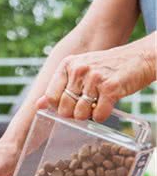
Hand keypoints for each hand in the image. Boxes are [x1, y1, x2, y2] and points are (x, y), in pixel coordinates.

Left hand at [37, 44, 155, 121]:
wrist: (139, 58)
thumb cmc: (107, 67)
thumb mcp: (79, 71)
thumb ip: (59, 87)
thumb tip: (37, 105)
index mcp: (67, 65)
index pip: (50, 96)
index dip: (58, 107)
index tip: (69, 105)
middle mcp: (78, 70)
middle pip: (64, 108)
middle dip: (73, 114)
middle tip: (86, 107)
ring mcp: (94, 78)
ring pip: (80, 114)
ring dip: (88, 116)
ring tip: (96, 105)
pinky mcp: (110, 88)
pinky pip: (98, 115)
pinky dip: (102, 117)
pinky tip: (106, 107)